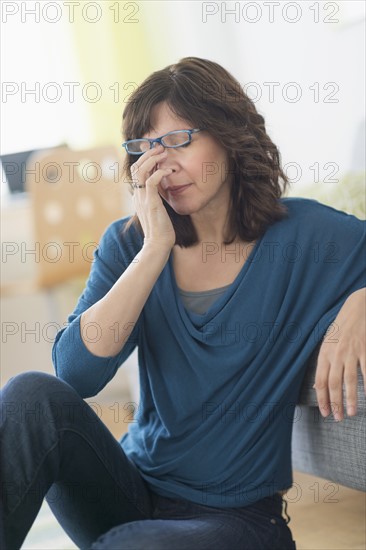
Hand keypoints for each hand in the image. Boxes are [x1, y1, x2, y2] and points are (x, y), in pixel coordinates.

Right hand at [130, 145, 175, 250]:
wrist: (157, 244)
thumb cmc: (160, 229)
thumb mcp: (156, 210)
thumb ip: (156, 198)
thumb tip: (162, 190)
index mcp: (138, 196)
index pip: (136, 171)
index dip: (145, 160)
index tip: (158, 154)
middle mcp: (138, 195)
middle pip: (136, 167)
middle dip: (148, 154)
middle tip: (160, 148)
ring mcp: (143, 198)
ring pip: (141, 171)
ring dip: (152, 159)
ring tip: (163, 153)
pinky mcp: (151, 203)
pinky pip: (151, 182)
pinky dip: (160, 172)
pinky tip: (169, 171)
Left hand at [314, 288, 365, 420]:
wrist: (359, 307)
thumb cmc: (342, 327)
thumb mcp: (328, 343)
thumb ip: (325, 363)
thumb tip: (319, 385)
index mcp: (324, 353)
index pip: (320, 381)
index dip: (322, 398)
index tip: (324, 412)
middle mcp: (336, 353)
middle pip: (334, 384)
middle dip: (335, 403)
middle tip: (338, 418)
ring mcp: (351, 352)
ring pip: (350, 381)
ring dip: (350, 400)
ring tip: (351, 413)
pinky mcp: (365, 349)